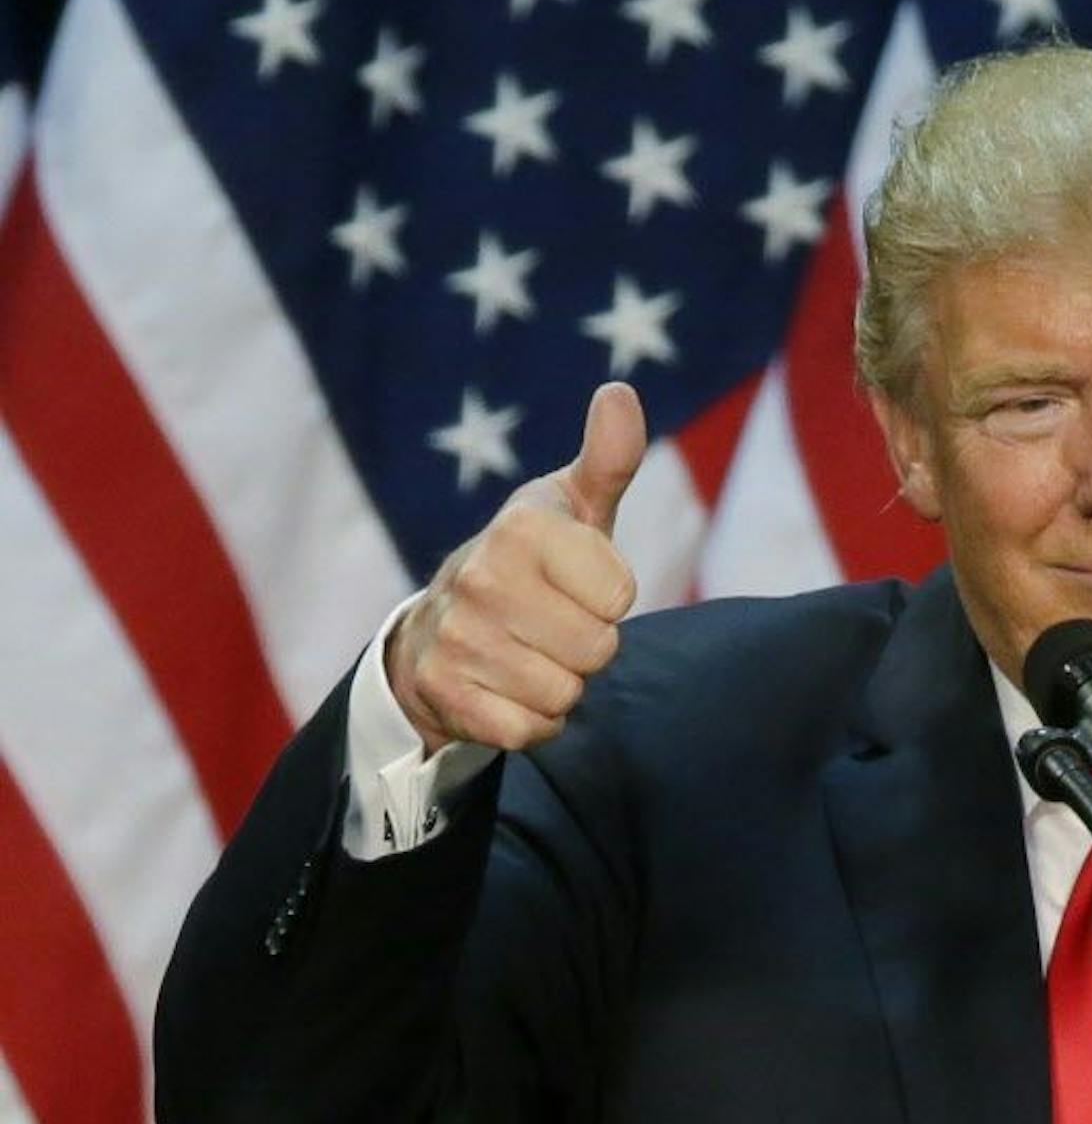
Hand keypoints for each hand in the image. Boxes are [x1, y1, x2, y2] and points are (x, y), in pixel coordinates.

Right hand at [387, 383, 647, 755]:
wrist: (438, 628)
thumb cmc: (530, 562)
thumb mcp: (571, 507)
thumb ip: (609, 458)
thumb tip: (619, 391)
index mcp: (521, 528)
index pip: (620, 596)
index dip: (610, 597)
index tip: (577, 582)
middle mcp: (482, 577)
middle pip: (598, 650)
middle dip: (587, 646)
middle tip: (552, 624)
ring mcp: (457, 638)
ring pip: (565, 694)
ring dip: (560, 684)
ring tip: (527, 652)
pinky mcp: (443, 694)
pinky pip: (529, 731)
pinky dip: (531, 722)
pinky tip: (507, 688)